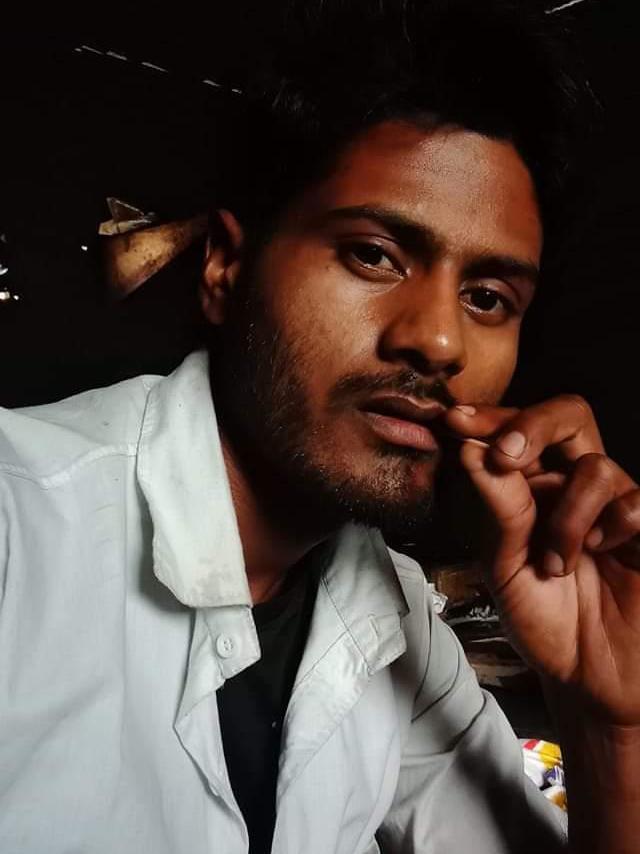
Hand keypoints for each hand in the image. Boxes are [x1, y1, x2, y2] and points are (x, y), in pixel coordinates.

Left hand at [445, 395, 639, 725]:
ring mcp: (614, 504)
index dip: (490, 417)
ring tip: (556, 564)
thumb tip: (470, 450)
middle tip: (504, 454)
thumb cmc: (543, 617)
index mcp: (533, 486)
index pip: (518, 430)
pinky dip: (611, 531)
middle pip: (569, 415)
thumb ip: (496, 508)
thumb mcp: (504, 564)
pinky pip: (635, 505)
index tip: (455, 420)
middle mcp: (574, 484)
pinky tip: (602, 559)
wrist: (587, 675)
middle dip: (533, 425)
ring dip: (567, 517)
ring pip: (596, 467)